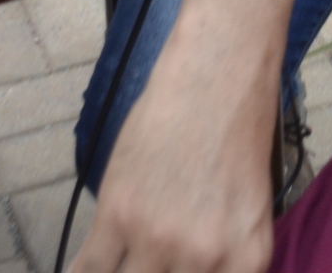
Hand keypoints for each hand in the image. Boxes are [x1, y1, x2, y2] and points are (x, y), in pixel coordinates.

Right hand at [72, 44, 276, 272]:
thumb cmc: (238, 135)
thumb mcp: (249, 209)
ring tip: (120, 264)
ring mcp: (159, 239)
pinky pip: (88, 272)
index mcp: (247, 258)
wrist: (217, 77)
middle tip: (146, 266)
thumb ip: (224, 257)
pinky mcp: (118, 214)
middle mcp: (206, 258)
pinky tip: (82, 271)